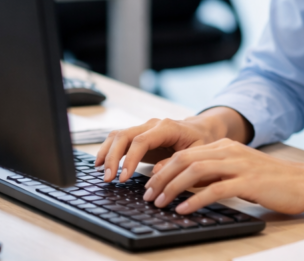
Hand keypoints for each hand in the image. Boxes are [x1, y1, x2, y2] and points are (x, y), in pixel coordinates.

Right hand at [94, 116, 218, 181]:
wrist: (202, 129)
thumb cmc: (201, 140)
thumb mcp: (197, 152)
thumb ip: (177, 161)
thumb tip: (156, 172)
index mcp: (167, 127)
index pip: (141, 140)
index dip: (130, 158)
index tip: (123, 177)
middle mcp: (152, 125)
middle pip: (124, 135)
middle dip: (113, 157)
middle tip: (108, 178)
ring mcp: (144, 129)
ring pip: (118, 135)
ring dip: (107, 153)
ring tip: (101, 173)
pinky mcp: (139, 136)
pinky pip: (119, 140)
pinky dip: (108, 150)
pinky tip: (101, 164)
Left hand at [140, 139, 303, 214]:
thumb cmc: (273, 181)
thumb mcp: (239, 173)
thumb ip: (215, 175)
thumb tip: (186, 185)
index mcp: (226, 147)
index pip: (186, 153)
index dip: (164, 168)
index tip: (150, 184)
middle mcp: (230, 151)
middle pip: (185, 159)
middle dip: (162, 177)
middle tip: (148, 195)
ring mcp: (239, 165)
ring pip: (196, 171)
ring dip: (173, 187)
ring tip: (160, 203)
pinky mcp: (248, 182)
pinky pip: (215, 189)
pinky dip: (195, 199)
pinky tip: (184, 209)